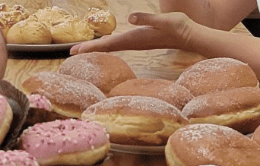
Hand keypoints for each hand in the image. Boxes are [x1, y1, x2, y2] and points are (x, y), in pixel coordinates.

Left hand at [71, 12, 198, 54]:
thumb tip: (131, 18)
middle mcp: (132, 42)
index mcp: (134, 38)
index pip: (108, 44)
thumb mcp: (164, 20)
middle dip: (88, 50)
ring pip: (111, 47)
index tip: (76, 51)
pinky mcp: (139, 39)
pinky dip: (107, 45)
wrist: (189, 36)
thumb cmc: (178, 27)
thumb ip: (147, 19)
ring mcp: (135, 42)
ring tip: (82, 50)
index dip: (91, 48)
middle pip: (106, 48)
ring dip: (96, 49)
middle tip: (71, 53)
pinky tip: (103, 45)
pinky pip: (119, 44)